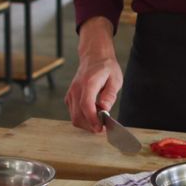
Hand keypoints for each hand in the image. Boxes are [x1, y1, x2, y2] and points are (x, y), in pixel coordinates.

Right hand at [65, 17, 122, 133]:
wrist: (94, 57)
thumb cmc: (106, 67)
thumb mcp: (115, 79)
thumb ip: (110, 94)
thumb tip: (105, 108)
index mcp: (88, 83)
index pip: (86, 105)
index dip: (92, 120)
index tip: (100, 128)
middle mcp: (76, 89)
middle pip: (78, 115)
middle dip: (91, 126)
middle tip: (103, 127)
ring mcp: (71, 93)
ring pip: (74, 117)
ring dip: (87, 123)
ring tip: (99, 119)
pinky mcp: (69, 97)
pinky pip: (73, 113)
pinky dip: (82, 118)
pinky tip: (93, 114)